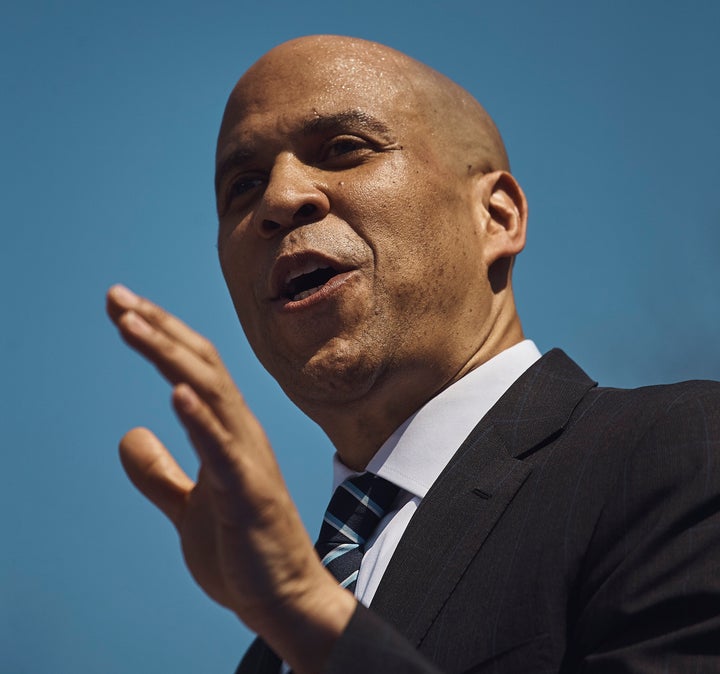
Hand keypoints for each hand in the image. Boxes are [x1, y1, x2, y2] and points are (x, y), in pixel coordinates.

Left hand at [106, 285, 354, 672]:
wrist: (280, 597)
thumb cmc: (241, 549)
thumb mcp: (188, 505)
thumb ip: (160, 472)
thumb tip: (130, 434)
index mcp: (227, 434)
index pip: (193, 371)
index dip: (160, 337)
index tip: (122, 310)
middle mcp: (241, 434)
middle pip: (201, 367)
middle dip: (159, 329)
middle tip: (117, 297)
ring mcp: (247, 461)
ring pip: (211, 395)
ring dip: (171, 357)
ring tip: (132, 325)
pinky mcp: (249, 494)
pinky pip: (224, 452)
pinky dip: (201, 420)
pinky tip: (177, 394)